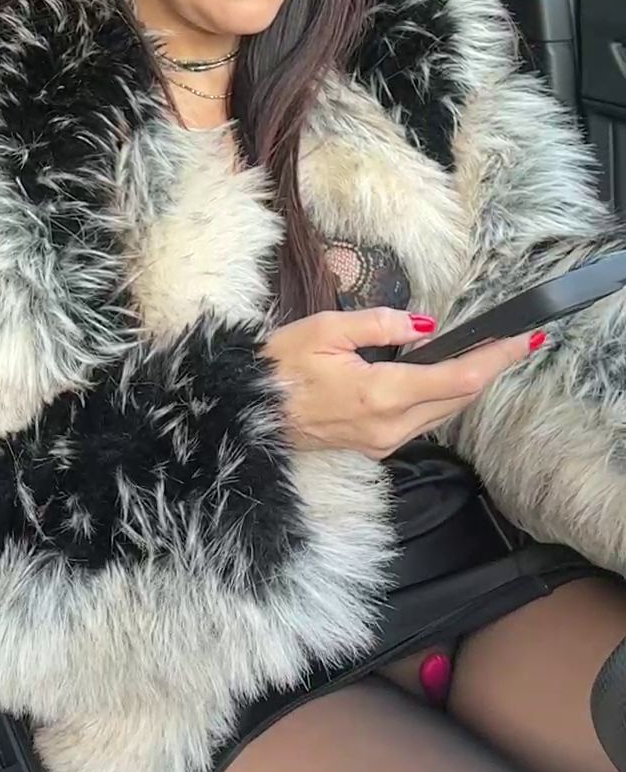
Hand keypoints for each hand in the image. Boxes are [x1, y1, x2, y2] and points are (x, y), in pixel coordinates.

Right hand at [262, 307, 538, 459]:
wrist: (246, 412)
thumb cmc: (277, 366)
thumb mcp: (324, 328)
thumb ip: (380, 324)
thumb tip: (426, 325)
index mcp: (379, 393)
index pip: (457, 377)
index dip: (497, 359)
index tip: (526, 340)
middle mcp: (389, 426)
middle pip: (459, 399)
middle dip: (490, 369)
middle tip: (514, 341)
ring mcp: (382, 442)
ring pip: (443, 414)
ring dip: (467, 385)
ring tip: (487, 355)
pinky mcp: (373, 447)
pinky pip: (422, 423)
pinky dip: (441, 399)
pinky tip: (443, 378)